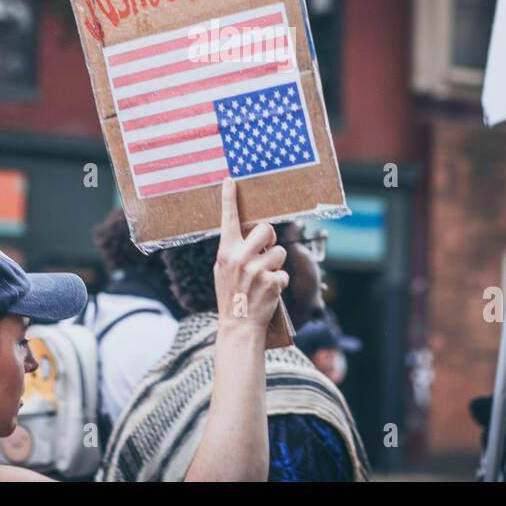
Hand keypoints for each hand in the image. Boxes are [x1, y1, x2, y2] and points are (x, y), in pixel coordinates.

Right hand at [213, 178, 286, 332]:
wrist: (238, 325)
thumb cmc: (230, 295)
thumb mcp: (222, 270)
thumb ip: (233, 251)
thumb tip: (248, 234)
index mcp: (226, 253)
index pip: (229, 221)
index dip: (229, 199)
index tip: (230, 181)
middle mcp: (240, 258)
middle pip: (267, 229)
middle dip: (270, 239)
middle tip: (266, 251)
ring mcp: (257, 270)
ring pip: (279, 252)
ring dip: (276, 264)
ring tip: (264, 278)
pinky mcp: (272, 282)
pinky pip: (283, 272)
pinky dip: (279, 281)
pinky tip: (268, 292)